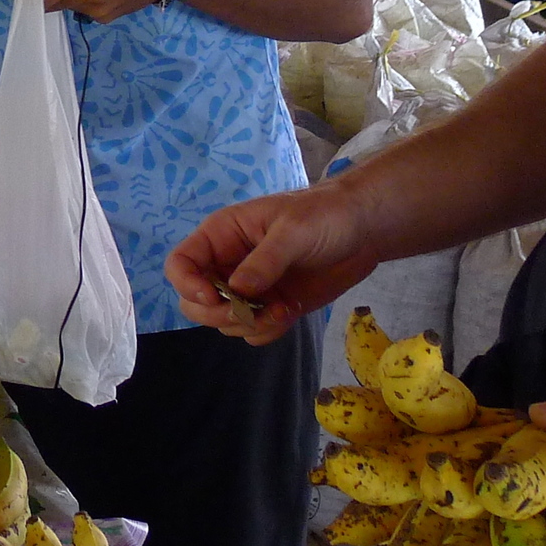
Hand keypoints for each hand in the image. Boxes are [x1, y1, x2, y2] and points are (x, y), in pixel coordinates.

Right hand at [165, 182, 383, 341]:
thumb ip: (264, 261)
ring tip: (281, 310)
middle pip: (194, 301)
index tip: (215, 298)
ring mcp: (249, 288)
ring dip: (247, 324)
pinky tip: (289, 313)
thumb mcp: (293, 230)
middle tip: (251, 312)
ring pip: (223, 320)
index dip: (187, 285)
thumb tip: (237, 291)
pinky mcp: (271, 306)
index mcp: (222, 235)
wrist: (365, 229)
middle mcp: (228, 263)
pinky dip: (265, 331)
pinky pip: (251, 330)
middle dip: (218, 313)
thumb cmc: (325, 215)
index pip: (180, 264)